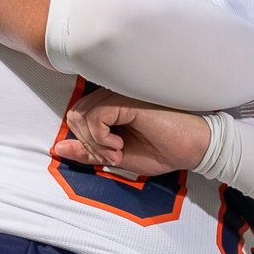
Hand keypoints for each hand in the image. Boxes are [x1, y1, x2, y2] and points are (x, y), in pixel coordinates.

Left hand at [56, 88, 212, 177]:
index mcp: (111, 107)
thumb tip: (59, 148)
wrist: (194, 148)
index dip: (86, 143)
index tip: (110, 157)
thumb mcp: (119, 157)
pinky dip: (101, 138)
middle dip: (88, 143)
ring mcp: (118, 96)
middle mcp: (112, 96)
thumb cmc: (164, 150)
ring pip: (80, 115)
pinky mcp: (125, 100)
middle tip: (113, 155)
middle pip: (74, 115)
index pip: (77, 118)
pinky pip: (94, 117)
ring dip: (95, 142)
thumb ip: (89, 151)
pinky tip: (120, 146)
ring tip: (118, 152)